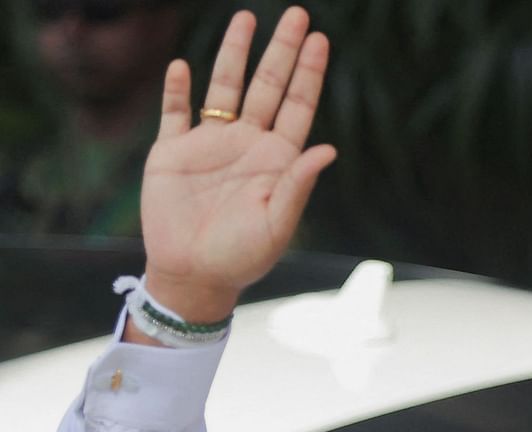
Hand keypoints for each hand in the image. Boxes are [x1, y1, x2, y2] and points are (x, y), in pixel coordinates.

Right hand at [136, 7, 334, 326]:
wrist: (193, 276)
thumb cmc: (242, 257)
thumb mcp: (277, 224)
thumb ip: (299, 184)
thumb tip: (329, 148)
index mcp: (277, 159)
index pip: (297, 105)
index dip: (308, 73)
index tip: (320, 39)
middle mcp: (247, 144)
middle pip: (267, 86)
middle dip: (281, 51)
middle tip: (296, 14)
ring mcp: (210, 145)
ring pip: (224, 88)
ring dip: (233, 55)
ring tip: (246, 19)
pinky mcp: (173, 154)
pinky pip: (175, 113)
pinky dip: (177, 90)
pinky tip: (184, 65)